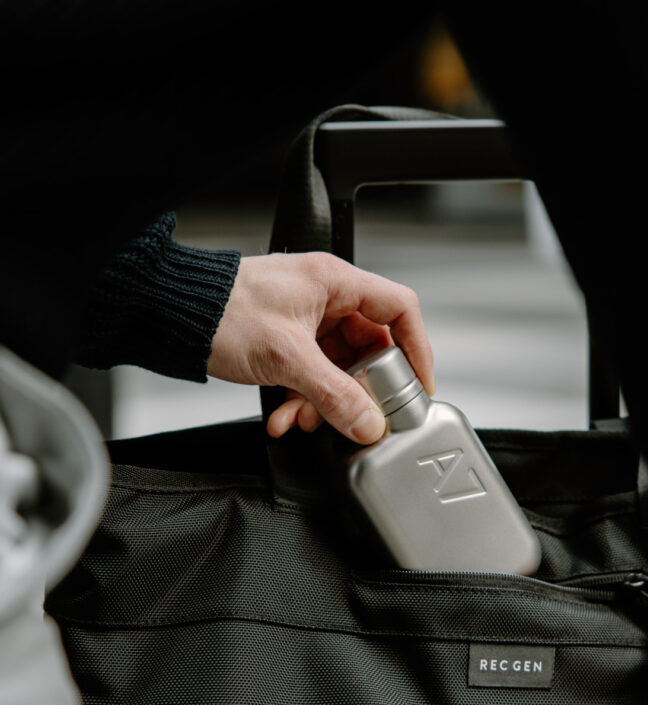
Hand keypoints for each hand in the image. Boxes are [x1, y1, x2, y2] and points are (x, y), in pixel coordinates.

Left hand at [207, 252, 434, 443]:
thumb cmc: (220, 312)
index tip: (419, 386)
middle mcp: (325, 297)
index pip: (399, 310)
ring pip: (338, 367)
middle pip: (369, 348)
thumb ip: (334, 394)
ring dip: (324, 400)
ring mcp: (306, 319)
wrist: (171, 315)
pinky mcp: (286, 340)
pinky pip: (311, 374)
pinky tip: (285, 417)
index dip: (417, 349)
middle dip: (359, 389)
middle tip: (358, 415)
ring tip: (305, 420)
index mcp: (334, 282)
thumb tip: (368, 422)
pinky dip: (302, 399)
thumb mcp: (286, 358)